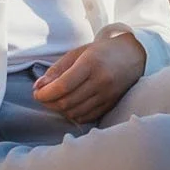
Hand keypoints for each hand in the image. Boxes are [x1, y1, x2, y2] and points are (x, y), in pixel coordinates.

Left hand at [33, 27, 147, 122]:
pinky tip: (70, 106)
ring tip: (56, 101)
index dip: (45, 94)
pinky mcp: (111, 104)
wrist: (132, 55)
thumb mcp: (77, 54)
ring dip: (60, 110)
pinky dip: (74, 115)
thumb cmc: (101, 52)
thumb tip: (38, 87)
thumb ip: (56, 70)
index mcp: (90, 63)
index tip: (37, 93)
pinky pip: (87, 117)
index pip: (62, 86)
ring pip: (75, 112)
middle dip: (49, 102)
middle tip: (44, 97)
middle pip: (67, 102)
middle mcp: (101, 80)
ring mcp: (108, 94)